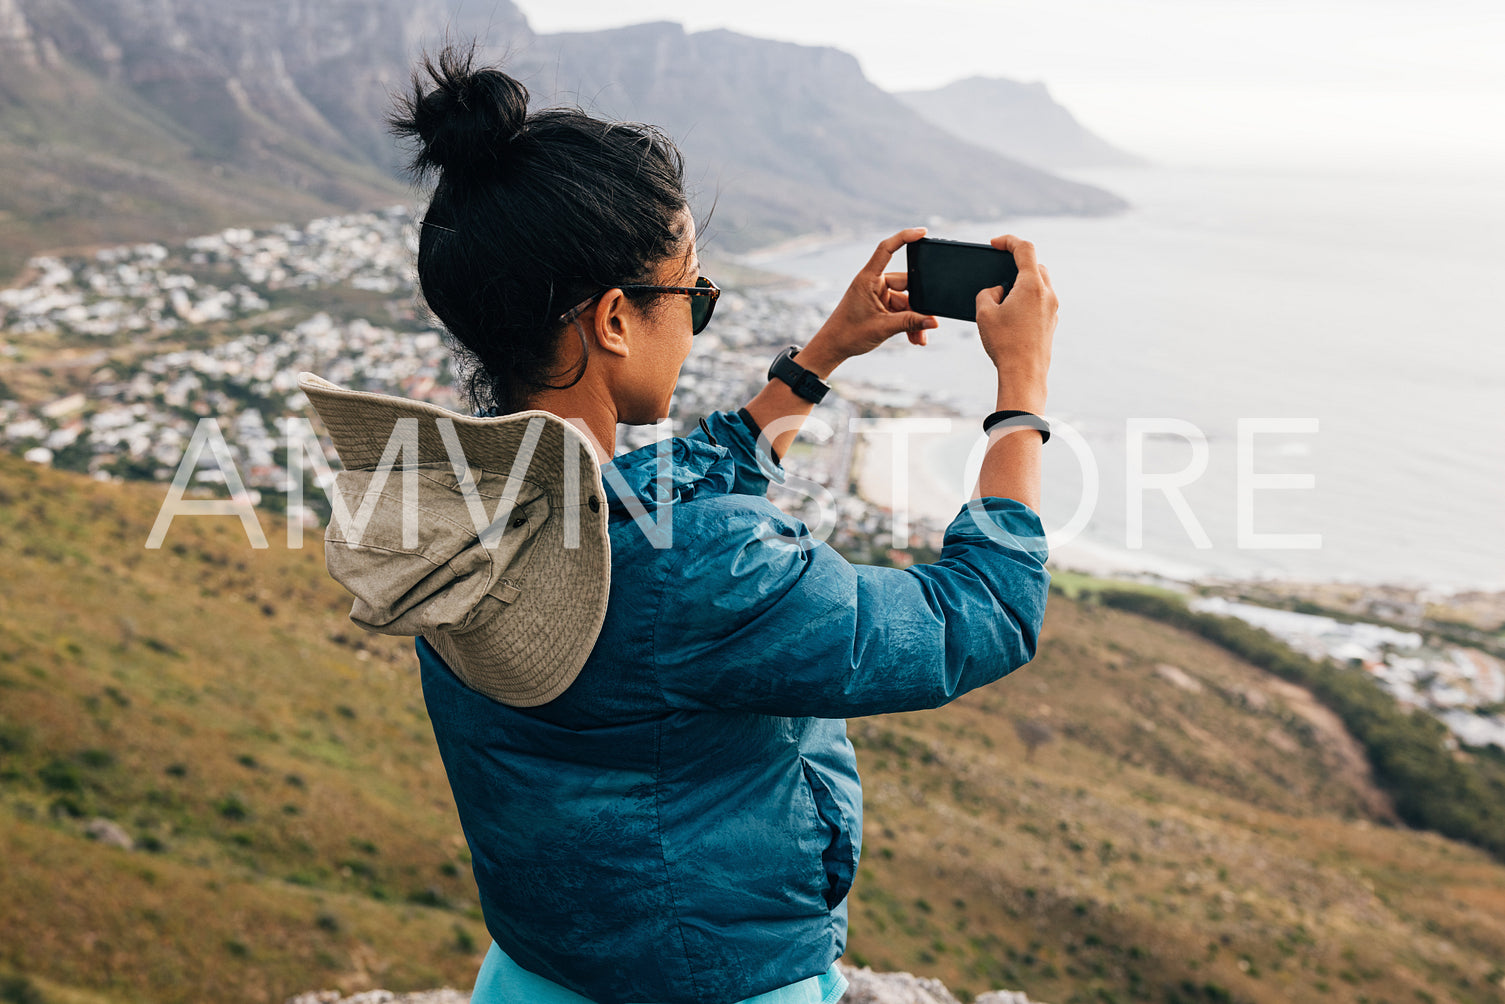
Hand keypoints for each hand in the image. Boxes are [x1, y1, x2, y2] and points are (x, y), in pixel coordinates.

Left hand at [799, 227, 938, 376]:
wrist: (833, 348)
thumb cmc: (848, 334)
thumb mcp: (883, 328)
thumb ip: (910, 323)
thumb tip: (934, 321)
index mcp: (868, 279)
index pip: (886, 249)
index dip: (904, 237)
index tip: (922, 232)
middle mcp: (873, 283)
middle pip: (906, 284)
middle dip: (918, 307)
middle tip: (927, 324)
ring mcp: (877, 294)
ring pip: (905, 301)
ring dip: (914, 319)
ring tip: (919, 338)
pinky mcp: (879, 305)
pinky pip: (900, 310)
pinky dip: (907, 322)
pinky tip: (914, 337)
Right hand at [975, 234, 1056, 408]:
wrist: (1024, 374)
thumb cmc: (1004, 343)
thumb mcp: (983, 313)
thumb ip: (987, 293)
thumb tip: (998, 291)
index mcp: (1032, 285)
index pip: (1024, 249)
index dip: (1008, 241)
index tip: (994, 244)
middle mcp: (1047, 293)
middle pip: (1035, 265)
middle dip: (1016, 263)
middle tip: (997, 270)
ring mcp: (1053, 309)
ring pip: (1039, 283)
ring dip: (1022, 282)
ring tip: (1003, 296)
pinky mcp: (1052, 322)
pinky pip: (1041, 301)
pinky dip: (1027, 298)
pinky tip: (1011, 313)